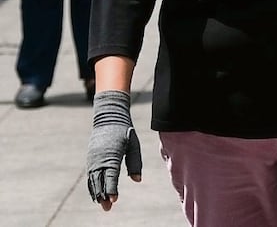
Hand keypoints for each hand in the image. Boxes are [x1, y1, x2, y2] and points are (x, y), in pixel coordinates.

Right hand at [86, 90, 141, 211]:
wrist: (109, 117)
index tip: (114, 199)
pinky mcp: (91, 159)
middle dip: (103, 195)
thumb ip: (135, 162)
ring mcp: (93, 159)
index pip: (111, 175)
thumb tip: (137, 179)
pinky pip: (90, 175)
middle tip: (107, 208)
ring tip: (102, 204)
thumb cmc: (124, 131)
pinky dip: (92, 185)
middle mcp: (99, 158)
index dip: (112, 188)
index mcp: (111, 155)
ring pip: (93, 180)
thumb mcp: (133, 144)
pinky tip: (96, 194)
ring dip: (97, 192)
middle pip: (100, 181)